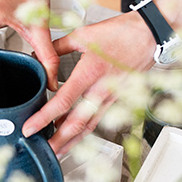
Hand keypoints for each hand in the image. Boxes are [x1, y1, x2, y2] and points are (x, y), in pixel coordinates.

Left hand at [22, 11, 156, 154]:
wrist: (150, 34)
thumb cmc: (123, 32)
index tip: (30, 128)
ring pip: (90, 125)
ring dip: (73, 140)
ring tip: (58, 149)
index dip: (44, 118)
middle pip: (77, 123)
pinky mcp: (119, 98)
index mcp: (90, 72)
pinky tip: (76, 133)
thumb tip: (39, 55)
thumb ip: (59, 47)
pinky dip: (86, 129)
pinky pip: (100, 118)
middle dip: (59, 140)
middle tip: (44, 149)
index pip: (63, 102)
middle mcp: (102, 89)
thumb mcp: (84, 34)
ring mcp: (112, 96)